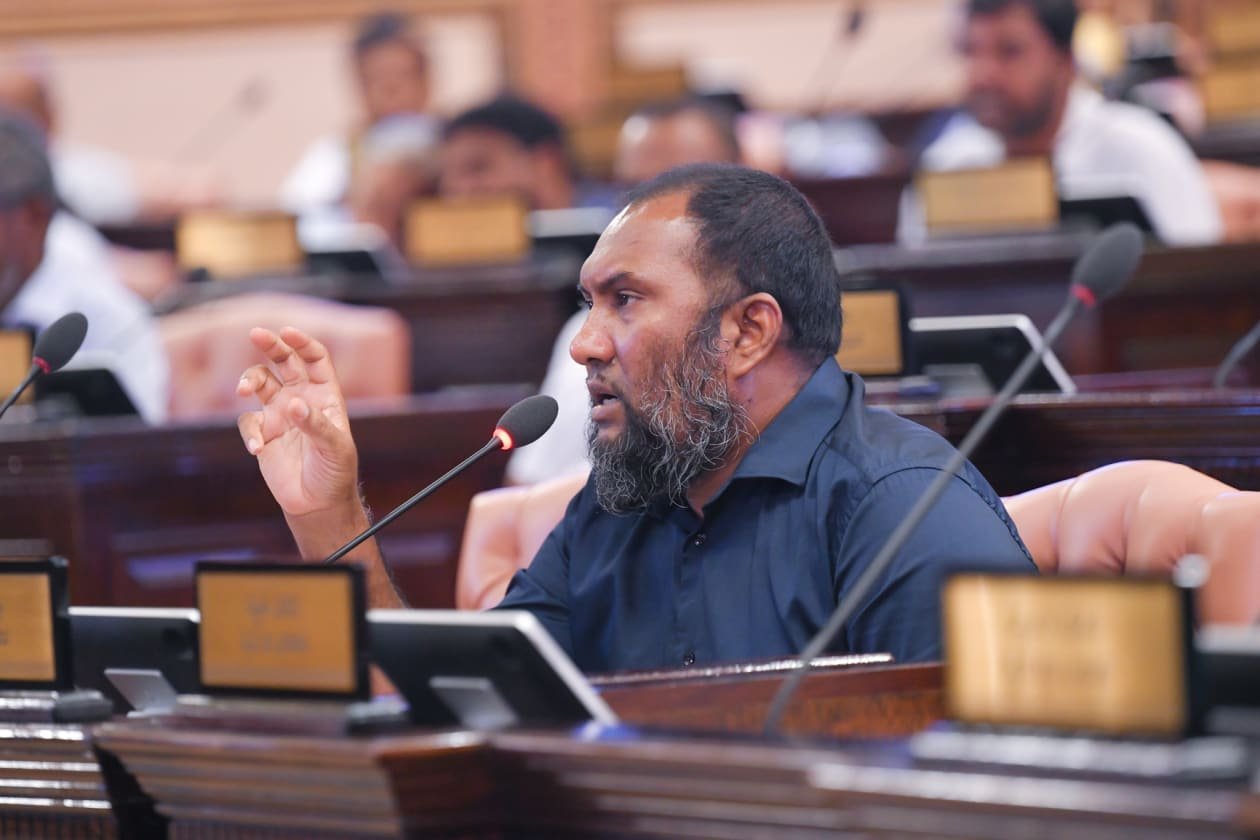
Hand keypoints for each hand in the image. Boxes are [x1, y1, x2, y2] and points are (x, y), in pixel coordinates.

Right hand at [237, 327, 360, 518]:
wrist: (317, 502)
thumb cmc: (335, 472)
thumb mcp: (335, 448)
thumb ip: (315, 425)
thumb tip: (293, 404)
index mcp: (325, 395)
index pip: (315, 359)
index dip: (303, 343)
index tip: (288, 333)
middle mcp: (300, 398)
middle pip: (284, 361)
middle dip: (270, 345)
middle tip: (256, 333)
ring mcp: (279, 414)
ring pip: (259, 383)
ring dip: (249, 381)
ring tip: (243, 391)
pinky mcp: (262, 433)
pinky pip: (247, 422)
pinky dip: (248, 432)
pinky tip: (257, 449)